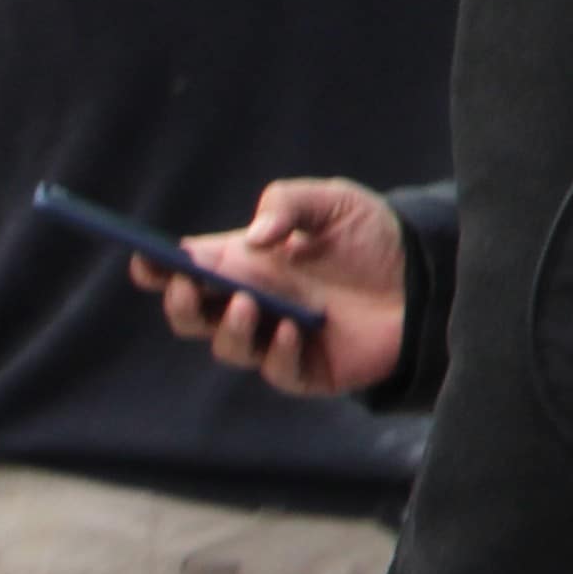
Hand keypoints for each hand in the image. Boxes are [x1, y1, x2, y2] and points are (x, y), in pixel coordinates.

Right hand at [156, 180, 408, 399]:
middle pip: (192, 317)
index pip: (186, 270)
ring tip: (250, 305)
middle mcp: (251, 303)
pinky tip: (295, 332)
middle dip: (182, 305)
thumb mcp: (333, 201)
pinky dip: (280, 355)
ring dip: (231, 329)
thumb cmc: (372, 237)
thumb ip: (289, 204)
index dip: (158, 269)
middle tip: (191, 287)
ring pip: (228, 348)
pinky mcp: (306, 369)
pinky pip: (278, 372)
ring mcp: (274, 339)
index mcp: (244, 263)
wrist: (425, 278)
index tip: (147, 260)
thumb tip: (257, 238)